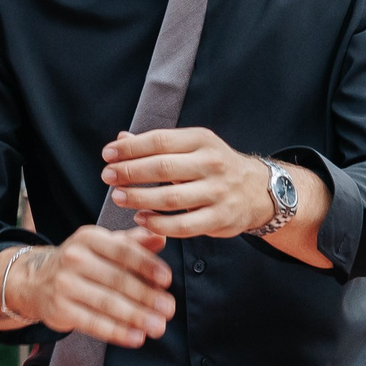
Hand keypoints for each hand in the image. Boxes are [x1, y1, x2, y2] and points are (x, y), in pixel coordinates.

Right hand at [18, 226, 173, 348]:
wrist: (36, 281)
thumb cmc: (81, 263)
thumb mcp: (104, 246)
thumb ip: (133, 242)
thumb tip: (161, 237)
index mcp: (89, 238)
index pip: (123, 250)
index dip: (146, 265)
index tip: (167, 279)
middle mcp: (74, 258)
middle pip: (117, 279)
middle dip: (146, 296)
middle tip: (169, 309)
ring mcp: (64, 284)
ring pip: (106, 303)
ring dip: (136, 316)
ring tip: (158, 326)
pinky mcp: (60, 309)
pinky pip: (93, 323)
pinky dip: (116, 332)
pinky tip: (136, 338)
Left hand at [102, 128, 272, 238]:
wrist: (257, 190)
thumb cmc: (214, 167)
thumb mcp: (191, 147)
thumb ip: (157, 145)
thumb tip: (121, 140)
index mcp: (201, 140)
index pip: (160, 141)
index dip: (130, 148)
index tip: (108, 154)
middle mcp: (212, 163)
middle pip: (163, 168)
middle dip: (130, 172)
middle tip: (107, 177)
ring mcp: (218, 192)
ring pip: (171, 198)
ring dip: (140, 198)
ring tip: (118, 197)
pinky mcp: (220, 218)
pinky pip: (184, 225)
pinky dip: (159, 223)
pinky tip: (141, 218)